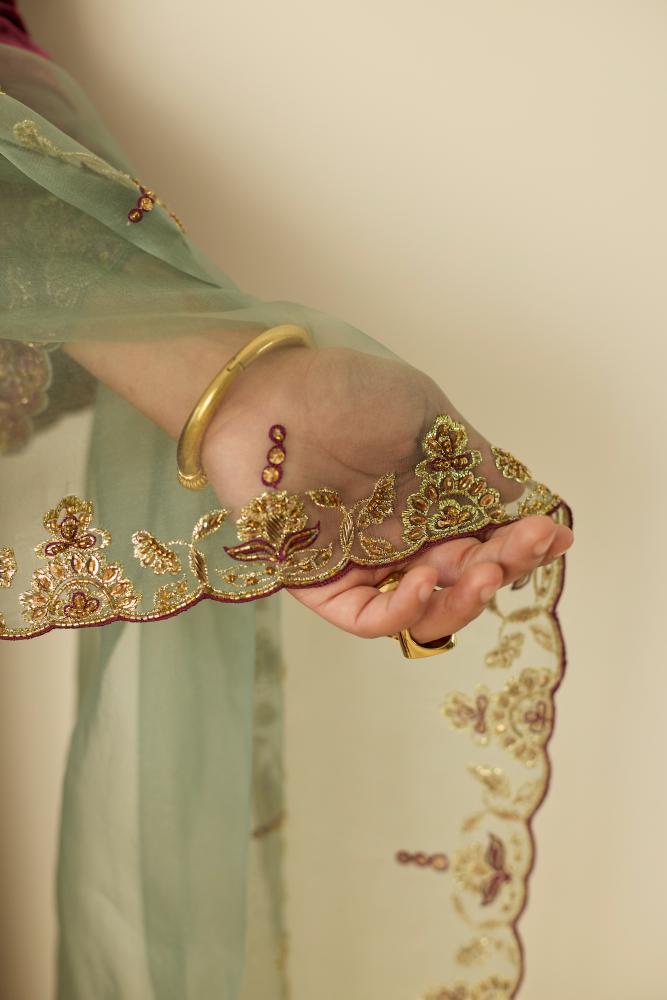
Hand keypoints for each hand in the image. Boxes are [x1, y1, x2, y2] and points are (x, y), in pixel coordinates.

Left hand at [203, 343, 572, 640]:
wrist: (263, 390)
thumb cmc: (343, 391)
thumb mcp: (426, 416)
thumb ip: (474, 462)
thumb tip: (526, 497)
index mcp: (430, 497)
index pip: (487, 536)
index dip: (522, 543)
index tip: (554, 534)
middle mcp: (400, 534)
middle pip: (462, 577)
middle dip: (502, 569)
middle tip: (518, 552)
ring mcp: (362, 560)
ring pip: (422, 608)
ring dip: (461, 601)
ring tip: (483, 572)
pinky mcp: (318, 580)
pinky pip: (366, 615)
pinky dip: (402, 611)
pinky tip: (423, 582)